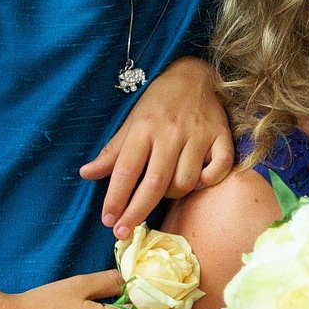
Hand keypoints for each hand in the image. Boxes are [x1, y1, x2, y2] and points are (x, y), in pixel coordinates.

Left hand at [80, 57, 234, 237]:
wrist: (195, 75)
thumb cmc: (159, 103)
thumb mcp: (132, 122)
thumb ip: (113, 151)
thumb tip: (86, 174)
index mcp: (144, 127)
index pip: (126, 169)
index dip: (116, 198)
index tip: (108, 221)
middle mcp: (171, 132)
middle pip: (154, 183)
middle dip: (136, 212)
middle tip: (123, 232)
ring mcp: (199, 135)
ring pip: (185, 182)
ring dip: (173, 194)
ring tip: (165, 189)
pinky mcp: (222, 137)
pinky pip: (216, 171)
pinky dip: (206, 181)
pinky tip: (197, 179)